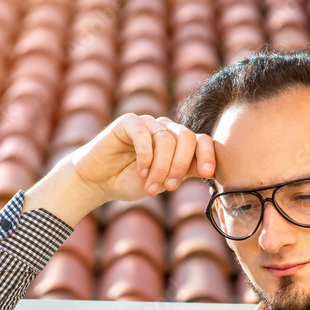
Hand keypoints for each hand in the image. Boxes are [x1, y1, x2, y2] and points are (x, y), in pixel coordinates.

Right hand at [23, 114, 215, 225]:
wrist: (99, 181)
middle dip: (180, 165)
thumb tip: (210, 170)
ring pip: (166, 139)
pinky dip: (145, 156)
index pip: (201, 141)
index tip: (206, 173)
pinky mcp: (128, 122)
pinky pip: (144, 135)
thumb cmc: (131, 182)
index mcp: (178, 143)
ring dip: (160, 167)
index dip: (207, 155)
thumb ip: (184, 172)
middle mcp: (165, 130)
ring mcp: (148, 123)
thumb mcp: (164, 181)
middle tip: (169, 187)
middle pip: (186, 138)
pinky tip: (140, 171)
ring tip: (150, 186)